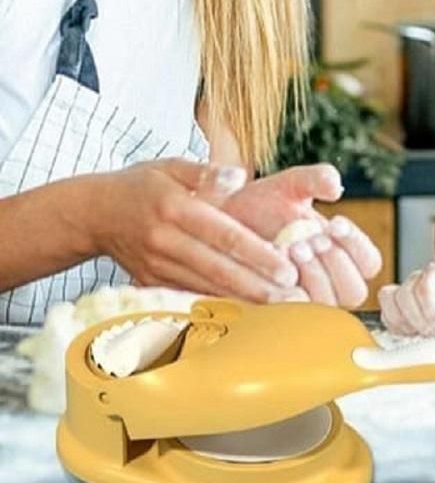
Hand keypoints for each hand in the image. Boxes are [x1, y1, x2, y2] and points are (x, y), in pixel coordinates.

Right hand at [92, 160, 299, 302]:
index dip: (256, 254)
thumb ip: (206, 171)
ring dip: (241, 302)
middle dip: (256, 286)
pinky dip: (216, 307)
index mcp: (174, 208)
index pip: (224, 235)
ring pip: (204, 288)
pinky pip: (188, 297)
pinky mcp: (150, 284)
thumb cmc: (142, 184)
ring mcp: (154, 267)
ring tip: (277, 311)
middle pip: (217, 268)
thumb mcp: (170, 165)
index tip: (286, 268)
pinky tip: (244, 317)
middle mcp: (164, 241)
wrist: (94, 213)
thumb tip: (240, 176)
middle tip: (292, 298)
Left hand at [221, 164, 382, 308]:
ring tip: (292, 247)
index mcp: (339, 253)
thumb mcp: (290, 184)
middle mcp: (325, 281)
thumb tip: (335, 186)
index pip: (369, 262)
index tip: (335, 223)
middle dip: (336, 263)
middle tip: (312, 239)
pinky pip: (290, 315)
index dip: (357, 246)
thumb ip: (316, 179)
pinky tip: (272, 265)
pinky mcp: (274, 313)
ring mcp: (301, 300)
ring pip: (326, 305)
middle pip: (354, 291)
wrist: (216, 220)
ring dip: (314, 276)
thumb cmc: (259, 205)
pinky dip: (286, 292)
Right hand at [378, 262, 434, 335]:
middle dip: (419, 320)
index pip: (424, 288)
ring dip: (405, 324)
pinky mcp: (396, 307)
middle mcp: (415, 279)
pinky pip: (386, 316)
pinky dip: (397, 328)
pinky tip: (413, 333)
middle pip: (404, 296)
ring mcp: (403, 292)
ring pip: (389, 304)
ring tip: (422, 333)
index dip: (431, 311)